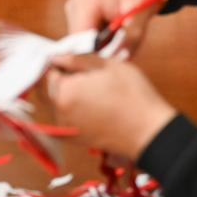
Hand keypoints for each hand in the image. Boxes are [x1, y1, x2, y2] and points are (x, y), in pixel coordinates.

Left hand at [47, 54, 176, 159]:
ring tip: (91, 87)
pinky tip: (92, 103)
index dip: (60, 61)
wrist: (148, 132)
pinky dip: (71, 108)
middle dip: (60, 77)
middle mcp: (59, 113)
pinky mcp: (76, 139)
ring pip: (56, 104)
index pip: (48, 71)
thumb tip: (58, 56)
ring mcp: (66, 128)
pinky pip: (64, 118)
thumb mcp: (108, 65)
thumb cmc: (132, 95)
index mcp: (64, 92)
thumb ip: (78, 59)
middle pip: (48, 89)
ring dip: (65, 93)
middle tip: (83, 71)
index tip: (74, 58)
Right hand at [65, 0, 163, 55]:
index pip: (80, 42)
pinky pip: (87, 36)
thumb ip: (132, 35)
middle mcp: (74, 6)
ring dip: (103, 45)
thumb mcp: (141, 9)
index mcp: (86, 2)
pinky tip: (115, 30)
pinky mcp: (77, 14)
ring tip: (122, 34)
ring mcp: (73, 10)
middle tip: (125, 46)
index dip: (96, 56)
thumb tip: (122, 58)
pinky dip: (102, 39)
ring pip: (84, 43)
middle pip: (80, 45)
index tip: (116, 59)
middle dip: (103, 51)